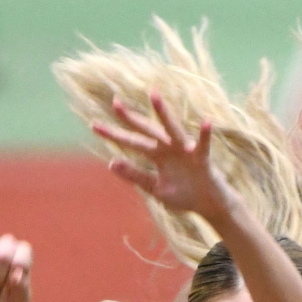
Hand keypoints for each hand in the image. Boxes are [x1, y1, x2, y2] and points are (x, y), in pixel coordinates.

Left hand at [92, 94, 225, 219]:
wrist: (207, 204)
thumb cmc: (183, 194)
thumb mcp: (155, 188)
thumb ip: (135, 175)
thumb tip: (111, 163)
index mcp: (156, 154)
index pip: (131, 142)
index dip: (114, 135)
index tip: (94, 125)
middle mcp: (168, 147)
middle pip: (146, 130)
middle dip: (131, 118)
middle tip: (114, 103)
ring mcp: (185, 150)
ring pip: (172, 129)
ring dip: (163, 113)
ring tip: (154, 96)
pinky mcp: (201, 158)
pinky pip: (203, 145)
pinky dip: (205, 134)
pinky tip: (207, 122)